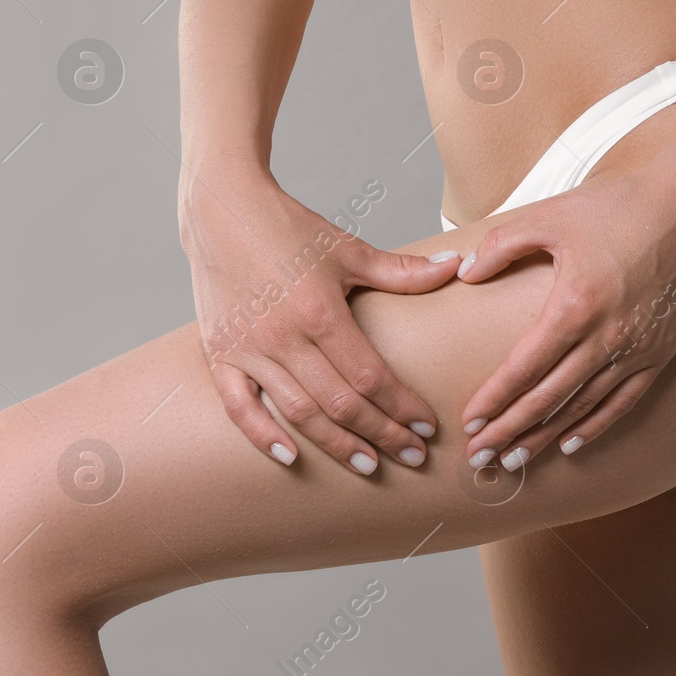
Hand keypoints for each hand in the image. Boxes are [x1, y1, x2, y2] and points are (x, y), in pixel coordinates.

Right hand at [181, 167, 462, 473]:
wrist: (221, 209)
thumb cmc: (288, 227)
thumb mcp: (348, 249)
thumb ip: (402, 271)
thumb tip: (455, 266)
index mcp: (320, 311)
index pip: (371, 375)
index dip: (402, 406)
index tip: (428, 427)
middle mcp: (284, 336)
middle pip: (341, 403)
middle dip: (382, 434)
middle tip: (412, 456)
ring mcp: (249, 349)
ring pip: (298, 413)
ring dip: (337, 444)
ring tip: (369, 465)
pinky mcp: (220, 353)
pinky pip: (239, 406)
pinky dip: (262, 435)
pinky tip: (291, 457)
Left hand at [455, 166, 675, 469]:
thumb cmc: (618, 204)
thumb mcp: (547, 216)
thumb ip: (501, 247)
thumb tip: (467, 274)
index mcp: (574, 307)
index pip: (524, 370)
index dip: (494, 400)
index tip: (469, 423)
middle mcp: (607, 338)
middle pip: (548, 399)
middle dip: (509, 432)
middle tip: (480, 458)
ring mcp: (639, 349)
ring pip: (582, 407)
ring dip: (545, 437)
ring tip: (515, 460)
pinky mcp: (662, 350)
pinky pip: (623, 401)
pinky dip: (594, 425)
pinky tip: (569, 443)